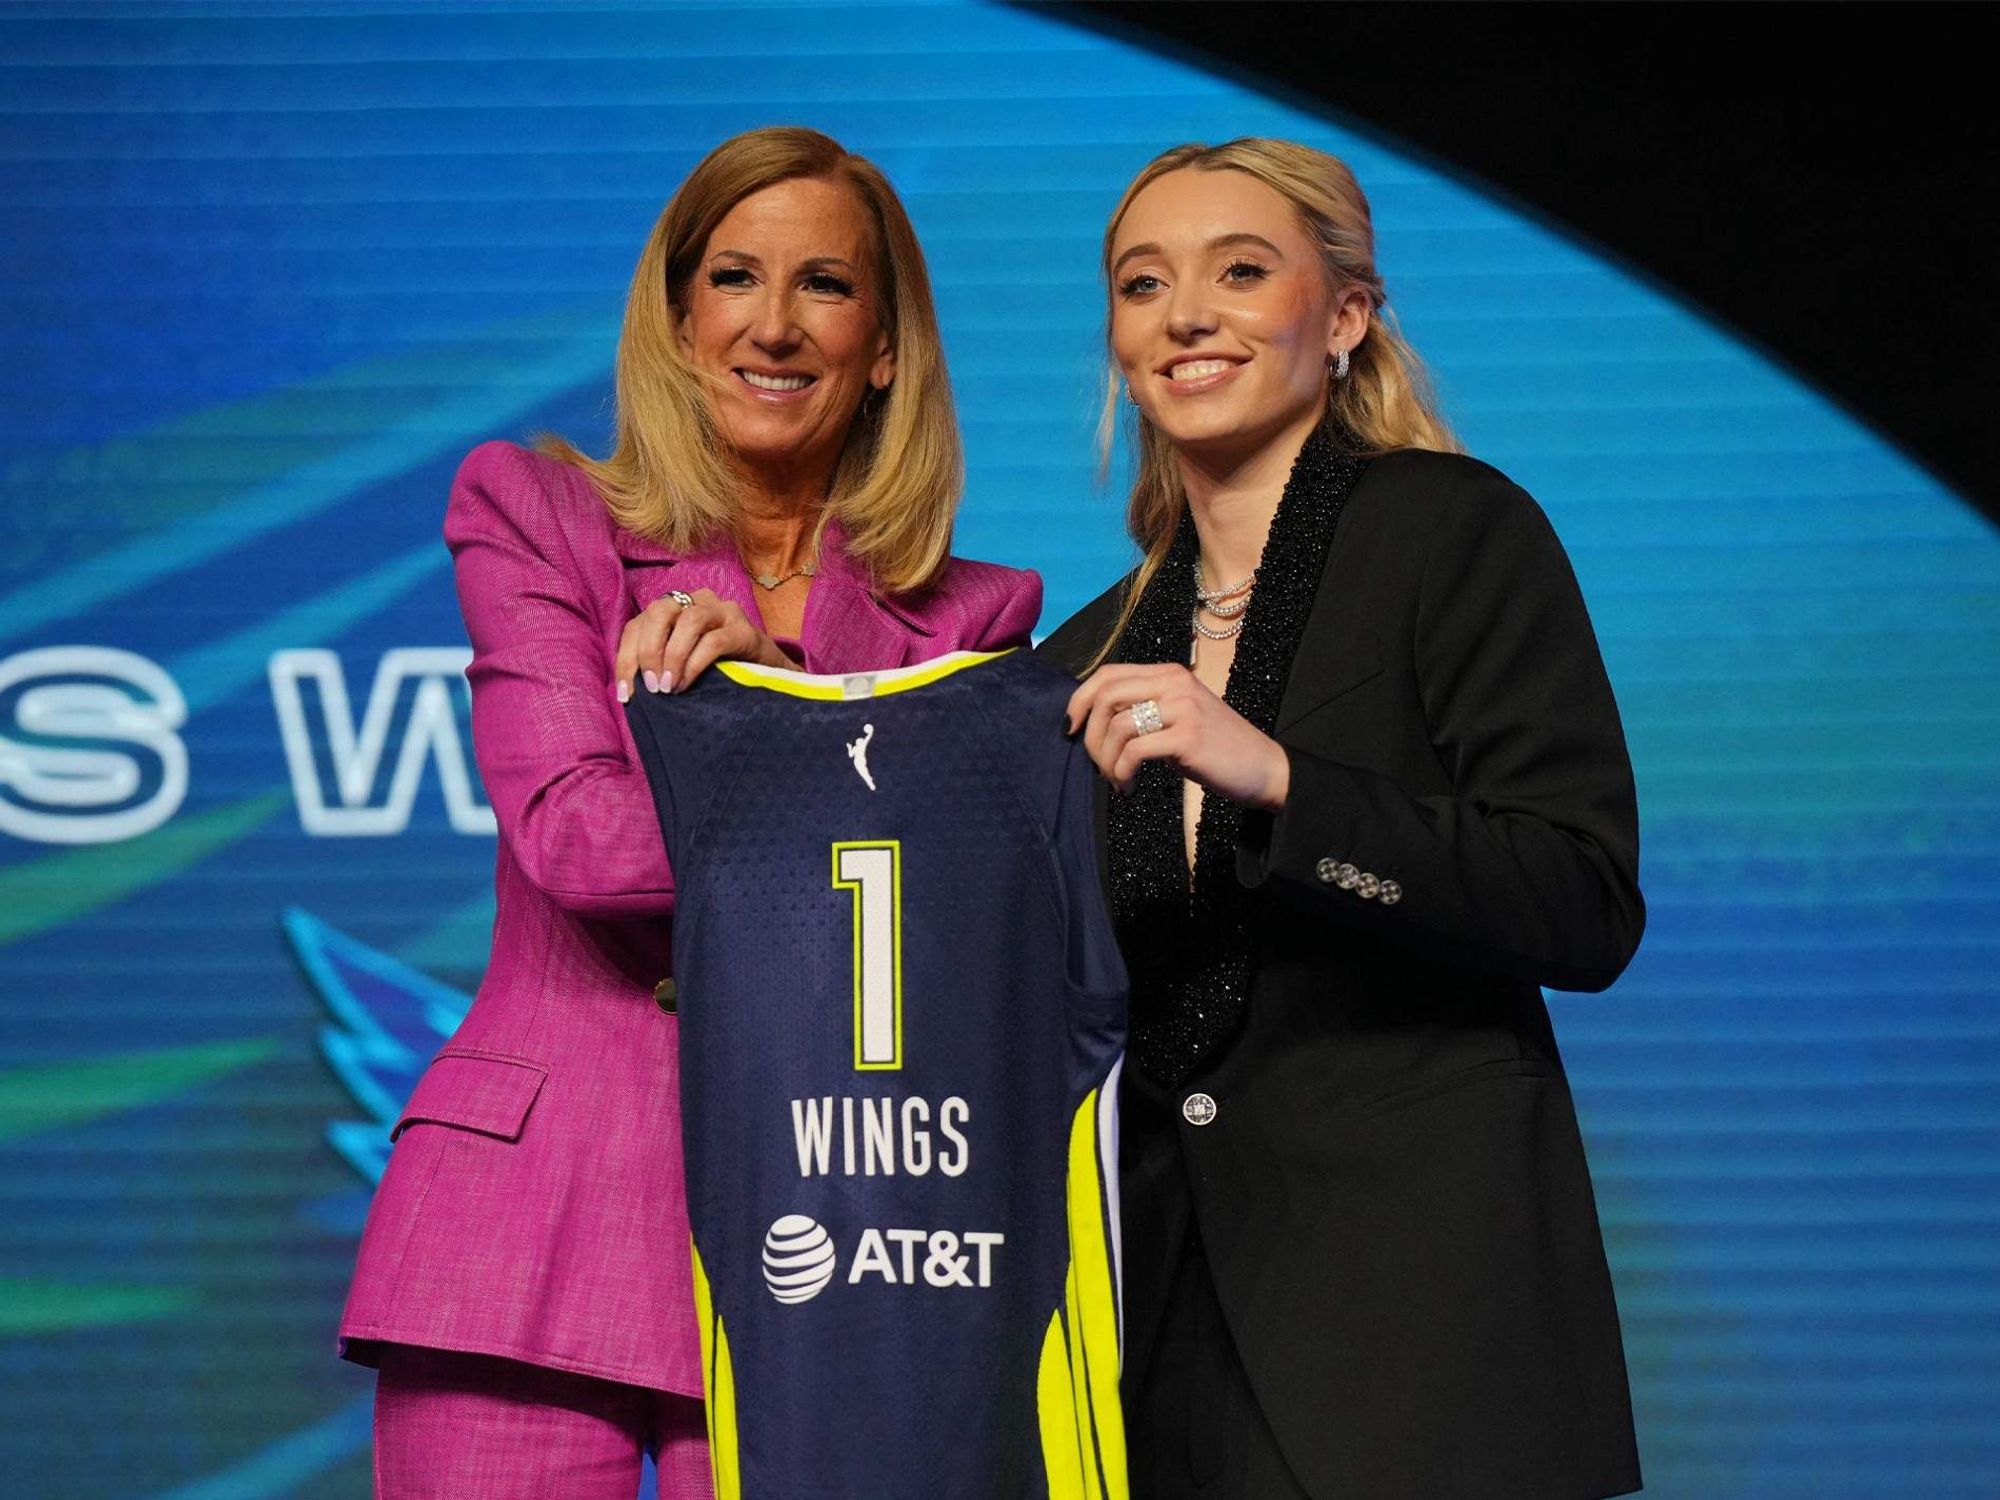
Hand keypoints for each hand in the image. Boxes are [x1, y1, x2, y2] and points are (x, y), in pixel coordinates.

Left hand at [613, 589, 789, 699]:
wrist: (768, 677)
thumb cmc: (718, 673)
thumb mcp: (681, 666)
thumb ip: (657, 666)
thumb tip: (627, 689)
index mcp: (674, 609)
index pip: (639, 623)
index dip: (626, 657)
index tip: (626, 693)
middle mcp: (697, 602)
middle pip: (660, 611)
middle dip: (649, 650)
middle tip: (652, 686)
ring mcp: (723, 611)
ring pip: (688, 620)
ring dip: (673, 656)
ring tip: (669, 687)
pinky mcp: (744, 628)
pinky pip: (714, 640)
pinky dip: (695, 663)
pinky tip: (688, 683)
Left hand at [1064, 663, 1289, 811]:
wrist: (1265, 768)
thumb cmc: (1217, 748)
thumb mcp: (1179, 717)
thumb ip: (1145, 709)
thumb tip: (1094, 722)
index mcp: (1170, 673)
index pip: (1109, 673)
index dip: (1080, 699)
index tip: (1070, 728)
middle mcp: (1175, 683)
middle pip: (1106, 695)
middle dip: (1089, 733)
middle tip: (1094, 763)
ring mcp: (1183, 708)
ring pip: (1118, 725)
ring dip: (1105, 760)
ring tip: (1116, 780)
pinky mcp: (1187, 737)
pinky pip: (1134, 752)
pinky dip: (1122, 773)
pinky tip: (1129, 788)